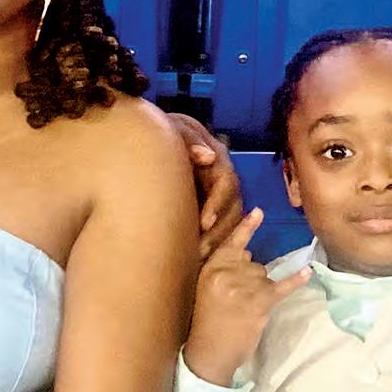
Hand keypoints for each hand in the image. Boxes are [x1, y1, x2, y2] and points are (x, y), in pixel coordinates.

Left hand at [167, 113, 243, 258]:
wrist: (158, 140)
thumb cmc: (164, 134)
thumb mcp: (173, 131)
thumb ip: (187, 140)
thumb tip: (208, 156)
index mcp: (217, 159)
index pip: (226, 184)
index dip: (217, 204)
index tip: (204, 223)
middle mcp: (224, 178)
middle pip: (233, 208)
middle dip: (219, 232)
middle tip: (200, 252)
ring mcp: (221, 194)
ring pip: (232, 222)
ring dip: (218, 243)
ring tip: (198, 260)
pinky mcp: (214, 208)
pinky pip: (223, 229)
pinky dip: (214, 244)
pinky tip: (199, 260)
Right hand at [182, 208, 310, 385]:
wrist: (210, 351)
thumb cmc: (208, 322)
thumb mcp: (207, 290)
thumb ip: (225, 270)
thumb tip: (250, 254)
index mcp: (210, 269)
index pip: (231, 244)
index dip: (246, 228)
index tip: (259, 211)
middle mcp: (226, 273)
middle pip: (253, 263)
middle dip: (252, 279)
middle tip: (238, 302)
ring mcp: (244, 286)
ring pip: (265, 276)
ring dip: (262, 291)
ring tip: (247, 310)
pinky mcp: (260, 301)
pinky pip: (282, 286)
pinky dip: (296, 280)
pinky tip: (307, 272)